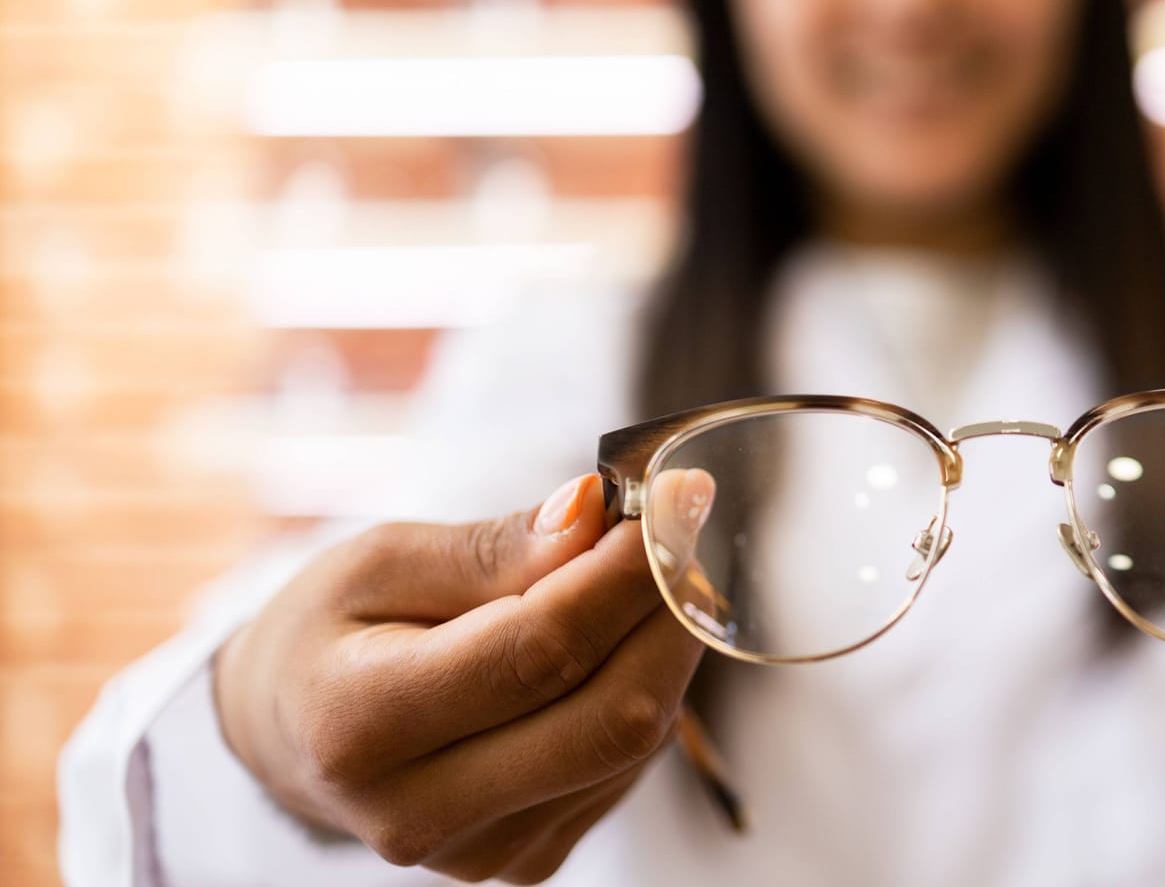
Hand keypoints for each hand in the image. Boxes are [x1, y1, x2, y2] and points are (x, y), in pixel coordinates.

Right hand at [214, 470, 713, 882]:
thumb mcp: (382, 561)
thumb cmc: (336, 631)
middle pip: (610, 716)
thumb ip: (494, 547)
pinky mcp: (525, 859)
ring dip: (665, 649)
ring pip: (632, 744)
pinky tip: (618, 645)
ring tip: (645, 579)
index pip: (539, 650)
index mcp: (362, 725)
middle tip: (684, 530)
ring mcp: (480, 852)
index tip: (673, 501)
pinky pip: (626, 771)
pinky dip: (645, 694)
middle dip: (670, 613)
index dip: (624, 574)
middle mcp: (419, 811)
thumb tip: (594, 513)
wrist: (293, 734)